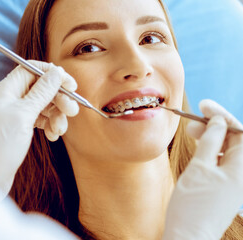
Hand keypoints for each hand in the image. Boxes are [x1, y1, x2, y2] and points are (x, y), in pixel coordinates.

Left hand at [0, 61, 78, 200]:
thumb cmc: (0, 145)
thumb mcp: (24, 115)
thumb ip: (42, 92)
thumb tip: (56, 72)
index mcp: (7, 89)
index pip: (33, 70)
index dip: (53, 74)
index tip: (71, 85)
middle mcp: (11, 98)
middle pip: (42, 88)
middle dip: (59, 99)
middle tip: (72, 112)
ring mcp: (16, 113)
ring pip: (44, 105)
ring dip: (56, 116)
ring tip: (59, 130)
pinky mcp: (20, 127)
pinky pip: (41, 119)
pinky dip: (49, 125)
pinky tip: (52, 136)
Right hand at [163, 99, 242, 238]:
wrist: (189, 235)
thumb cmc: (193, 204)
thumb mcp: (199, 167)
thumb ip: (210, 141)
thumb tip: (216, 121)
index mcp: (242, 168)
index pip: (239, 132)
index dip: (222, 116)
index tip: (204, 105)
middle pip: (234, 140)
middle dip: (215, 126)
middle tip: (193, 119)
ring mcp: (234, 180)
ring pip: (227, 149)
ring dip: (211, 137)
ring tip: (192, 131)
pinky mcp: (224, 186)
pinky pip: (221, 161)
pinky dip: (210, 151)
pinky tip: (198, 147)